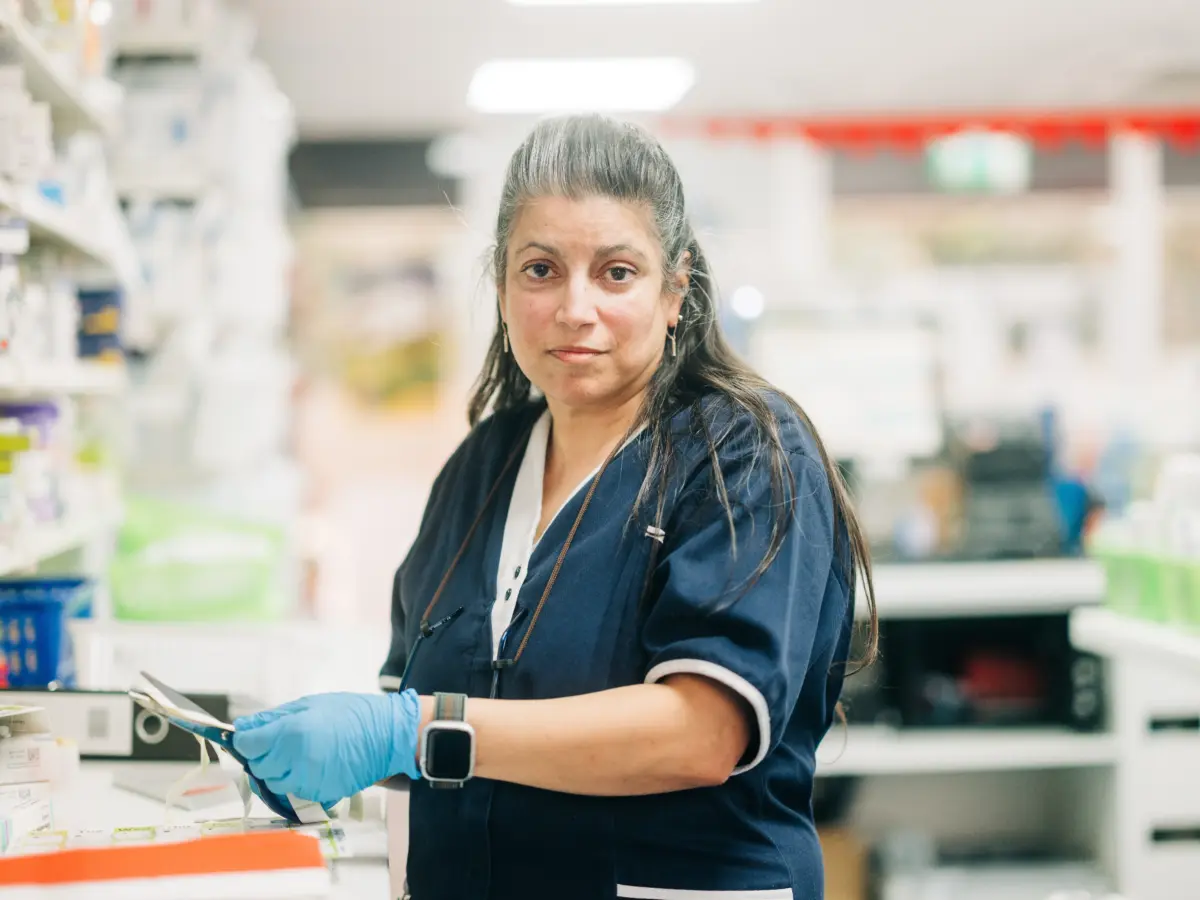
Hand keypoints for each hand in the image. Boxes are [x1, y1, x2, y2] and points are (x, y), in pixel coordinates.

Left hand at [232, 690, 422, 805]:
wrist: (387, 735)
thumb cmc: (351, 714)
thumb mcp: (310, 705)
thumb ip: (273, 719)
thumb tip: (241, 727)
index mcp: (292, 732)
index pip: (248, 744)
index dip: (245, 740)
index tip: (250, 736)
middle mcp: (296, 760)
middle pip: (258, 766)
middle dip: (262, 755)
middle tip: (279, 743)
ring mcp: (308, 781)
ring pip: (273, 783)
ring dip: (278, 770)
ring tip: (296, 754)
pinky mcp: (319, 795)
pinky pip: (294, 792)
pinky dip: (296, 781)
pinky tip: (312, 765)